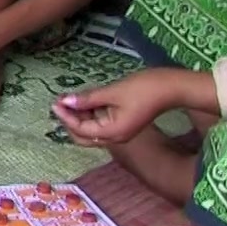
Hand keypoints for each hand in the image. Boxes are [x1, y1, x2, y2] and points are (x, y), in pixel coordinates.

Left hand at [50, 70, 178, 146]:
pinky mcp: (124, 124)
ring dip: (79, 116)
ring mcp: (120, 132)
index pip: (80, 129)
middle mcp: (115, 137)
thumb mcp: (112, 92)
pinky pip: (101, 124)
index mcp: (112, 133)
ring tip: (69, 99)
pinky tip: (84, 100)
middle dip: (70, 120)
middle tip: (60, 102)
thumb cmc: (143, 88)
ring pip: (92, 130)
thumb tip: (66, 102)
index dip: (65, 116)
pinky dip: (90, 114)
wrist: (171, 88)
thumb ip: (87, 99)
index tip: (55, 102)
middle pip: (84, 136)